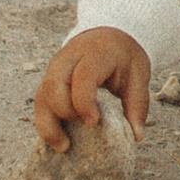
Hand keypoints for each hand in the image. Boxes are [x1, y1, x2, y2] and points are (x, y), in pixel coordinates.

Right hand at [33, 27, 151, 148]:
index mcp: (96, 53)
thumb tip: (137, 135)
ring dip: (48, 123)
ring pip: (42, 95)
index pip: (82, 77)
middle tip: (79, 132)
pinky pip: (40, 101)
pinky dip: (45, 121)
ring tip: (64, 145)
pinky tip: (57, 138)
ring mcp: (55, 67)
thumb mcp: (138, 74)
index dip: (84, 102)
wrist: (108, 33)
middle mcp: (69, 58)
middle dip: (63, 113)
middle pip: (54, 85)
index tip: (93, 122)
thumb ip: (137, 103)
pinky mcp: (48, 78)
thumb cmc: (123, 57)